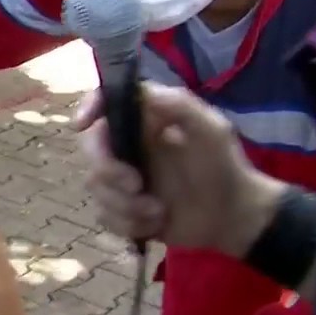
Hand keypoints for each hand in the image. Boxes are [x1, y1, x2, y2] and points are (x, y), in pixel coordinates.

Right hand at [73, 82, 286, 256]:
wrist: (233, 217)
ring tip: (158, 211)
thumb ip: (178, 105)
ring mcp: (122, 178)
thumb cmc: (224, 167)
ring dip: (125, 204)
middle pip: (91, 148)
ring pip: (95, 186)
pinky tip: (155, 223)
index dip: (88, 107)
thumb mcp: (210, 129)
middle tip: (137, 185)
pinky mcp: (122, 208)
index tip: (82, 124)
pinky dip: (129, 223)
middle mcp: (127, 145)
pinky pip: (104, 214)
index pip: (106, 102)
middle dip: (108, 170)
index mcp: (144, 120)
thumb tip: (139, 91)